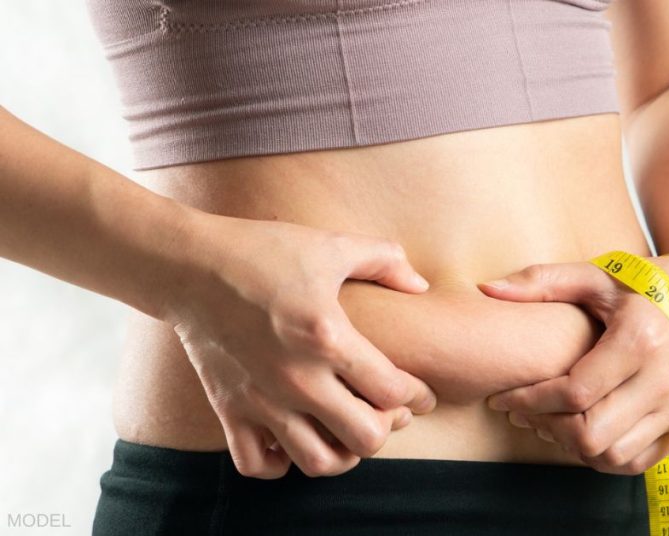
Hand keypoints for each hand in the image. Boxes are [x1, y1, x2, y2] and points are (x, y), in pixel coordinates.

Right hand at [162, 212, 437, 478]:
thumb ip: (385, 261)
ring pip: (317, 462)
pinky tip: (294, 434)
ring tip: (343, 429)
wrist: (189, 266)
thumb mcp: (332, 245)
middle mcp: (297, 378)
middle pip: (365, 438)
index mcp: (327, 337)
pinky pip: (258, 465)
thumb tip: (421, 286)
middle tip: (382, 411)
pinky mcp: (229, 410)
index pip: (393, 391)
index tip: (417, 389)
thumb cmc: (265, 251)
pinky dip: (281, 462)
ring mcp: (261, 399)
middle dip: (385, 427)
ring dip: (341, 452)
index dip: (416, 394)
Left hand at [479, 256, 668, 475]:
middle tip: (522, 411)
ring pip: (610, 456)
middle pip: (590, 434)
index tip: (503, 397)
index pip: (574, 393)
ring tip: (548, 419)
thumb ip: (540, 281)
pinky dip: (599, 456)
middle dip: (546, 426)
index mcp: (641, 340)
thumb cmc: (641, 287)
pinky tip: (579, 428)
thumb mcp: (593, 276)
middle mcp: (665, 380)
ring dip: (570, 445)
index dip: (530, 401)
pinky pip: (632, 463)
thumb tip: (487, 289)